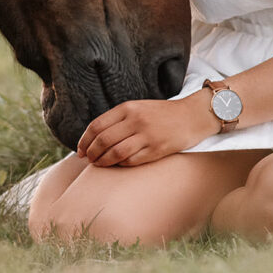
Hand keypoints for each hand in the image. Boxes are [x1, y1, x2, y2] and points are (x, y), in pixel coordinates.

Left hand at [76, 90, 220, 167]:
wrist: (192, 116)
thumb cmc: (162, 114)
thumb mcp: (138, 108)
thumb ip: (118, 119)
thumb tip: (94, 137)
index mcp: (128, 108)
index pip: (97, 126)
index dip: (84, 140)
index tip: (80, 150)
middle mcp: (135, 120)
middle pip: (103, 140)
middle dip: (91, 153)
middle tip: (88, 160)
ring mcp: (146, 135)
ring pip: (115, 153)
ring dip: (103, 161)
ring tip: (99, 164)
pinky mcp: (157, 149)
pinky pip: (131, 161)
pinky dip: (120, 164)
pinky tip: (117, 165)